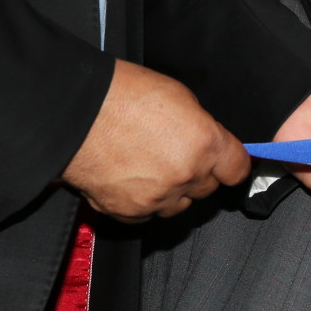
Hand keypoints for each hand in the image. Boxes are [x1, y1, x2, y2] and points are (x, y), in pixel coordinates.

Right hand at [63, 60, 250, 221]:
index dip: (231, 165)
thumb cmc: (121, 95)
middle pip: (207, 188)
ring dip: (172, 191)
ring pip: (178, 205)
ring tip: (150, 165)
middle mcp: (186, 175)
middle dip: (197, 174)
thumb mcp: (180, 98)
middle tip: (175, 155)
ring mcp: (157, 197)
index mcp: (205, 144)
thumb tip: (208, 144)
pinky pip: (147, 215)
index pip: (237, 170)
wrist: (72, 112)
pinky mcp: (128, 211)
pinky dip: (143, 202)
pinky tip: (131, 179)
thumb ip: (201, 129)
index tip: (226, 164)